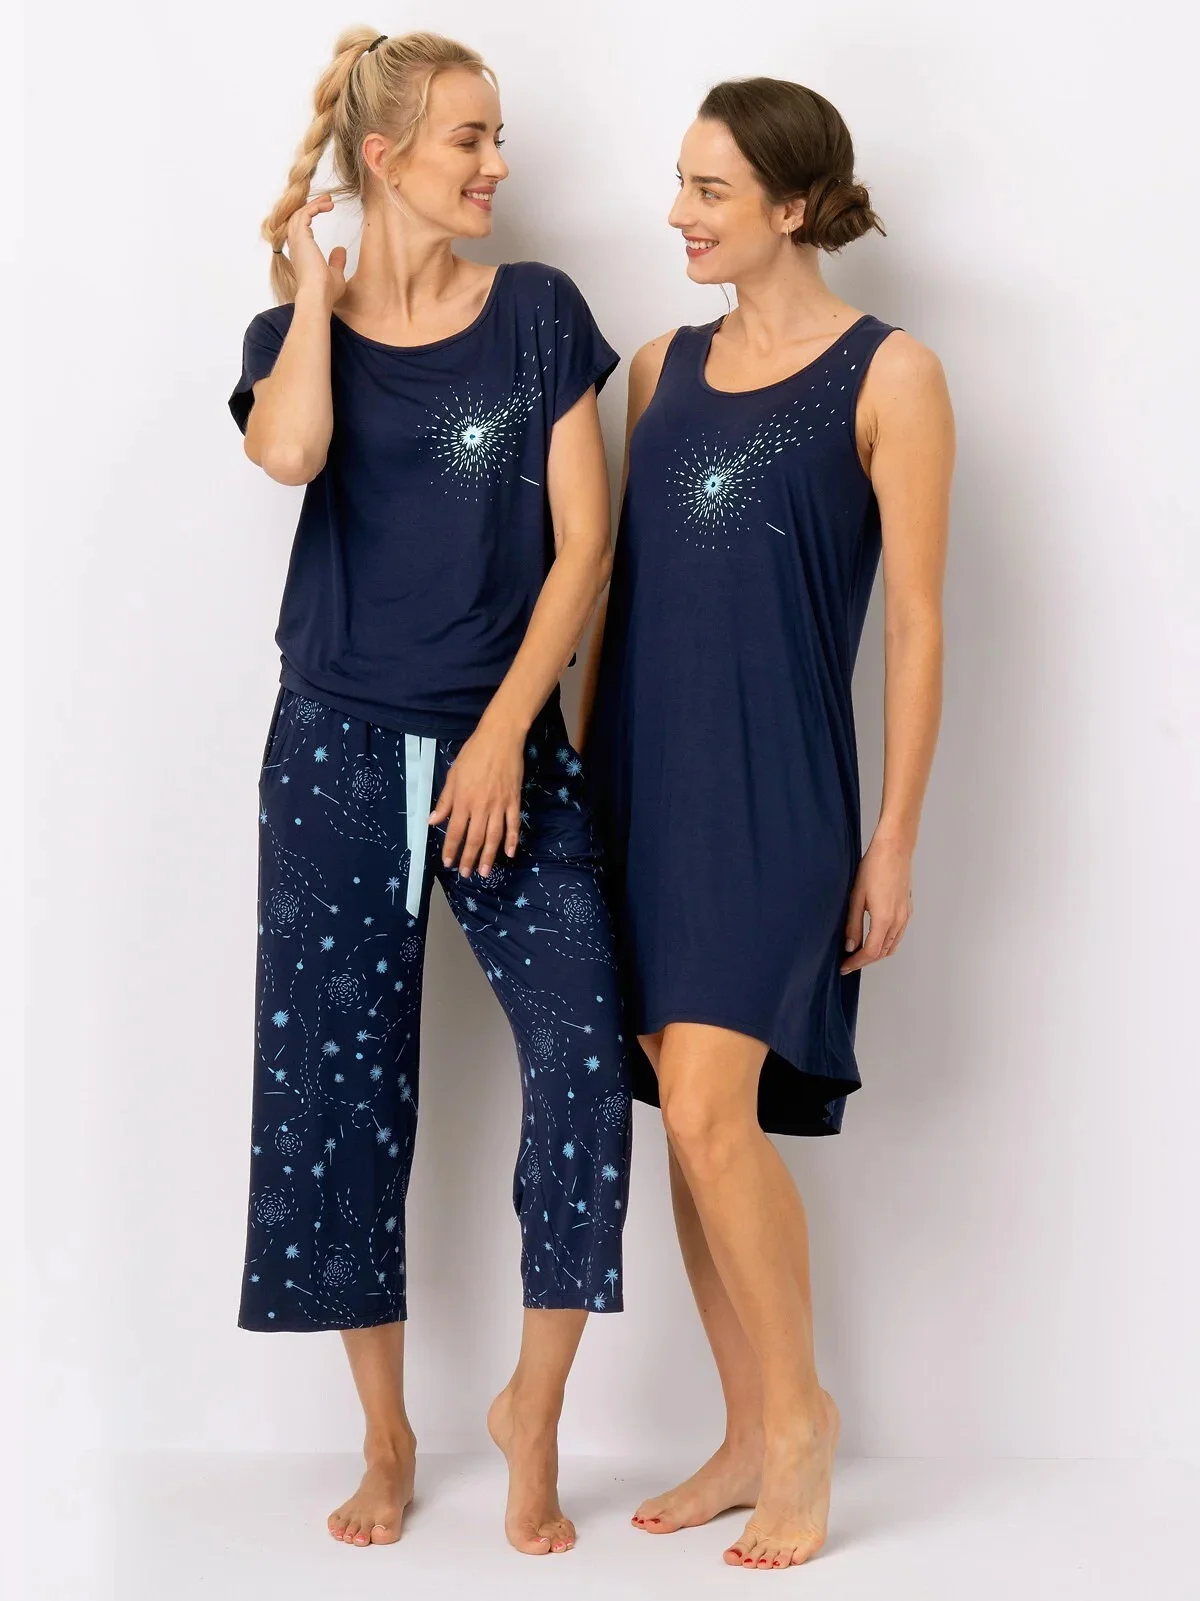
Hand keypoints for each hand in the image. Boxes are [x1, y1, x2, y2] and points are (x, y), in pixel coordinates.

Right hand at [285, 194, 347, 306]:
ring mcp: (296, 241)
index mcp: (301, 254)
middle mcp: (295, 246)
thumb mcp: (336, 274)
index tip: (325, 209)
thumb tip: (340, 250)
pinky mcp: (300, 237)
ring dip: (314, 204)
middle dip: (311, 206)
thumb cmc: (326, 292)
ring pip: (299, 213)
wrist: (318, 296)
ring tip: (329, 199)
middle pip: (298, 218)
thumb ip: (336, 262)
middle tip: (326, 199)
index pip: (302, 230)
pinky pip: (305, 214)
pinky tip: (329, 205)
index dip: (311, 216)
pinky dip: (316, 207)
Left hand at [428, 724, 524, 878]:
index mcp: (462, 800)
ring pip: (494, 836)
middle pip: (475, 838)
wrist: (501, 738)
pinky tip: (509, 853)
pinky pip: (513, 824)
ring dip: (489, 856)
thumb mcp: (453, 775)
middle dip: (469, 858)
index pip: (454, 831)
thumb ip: (444, 801)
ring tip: (485, 871)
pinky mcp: (514, 801)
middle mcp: (480, 806)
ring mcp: (499, 805)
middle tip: (466, 874)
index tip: (448, 862)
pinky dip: (512, 840)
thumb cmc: (473, 754)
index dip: (451, 849)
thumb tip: (432, 821)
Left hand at [841, 835, 912, 973]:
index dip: (856, 962)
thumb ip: (853, 924)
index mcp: (884, 920)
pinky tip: (875, 938)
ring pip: (892, 945)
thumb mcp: (856, 897)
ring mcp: (905, 916)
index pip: (870, 952)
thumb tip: (850, 946)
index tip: (844, 967)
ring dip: (876, 953)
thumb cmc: (873, 868)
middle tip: (848, 962)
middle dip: (865, 960)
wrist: (894, 849)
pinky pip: (898, 934)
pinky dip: (886, 942)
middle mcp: (898, 921)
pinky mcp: (908, 909)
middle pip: (882, 952)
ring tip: (859, 953)